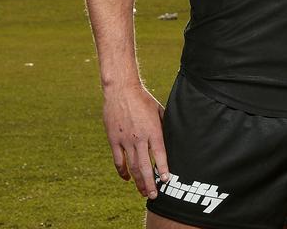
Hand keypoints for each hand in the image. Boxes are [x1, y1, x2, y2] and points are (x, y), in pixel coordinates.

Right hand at [102, 84, 168, 198]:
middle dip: (150, 182)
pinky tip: (127, 179)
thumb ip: (164, 126)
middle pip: (144, 165)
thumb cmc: (144, 99)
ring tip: (142, 192)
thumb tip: (172, 138)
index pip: (160, 154)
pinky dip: (122, 172)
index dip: (162, 168)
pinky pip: (118, 160)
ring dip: (137, 181)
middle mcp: (139, 138)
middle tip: (153, 195)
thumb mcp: (159, 110)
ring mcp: (125, 140)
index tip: (166, 180)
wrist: (122, 91)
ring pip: (131, 166)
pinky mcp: (114, 140)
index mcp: (153, 130)